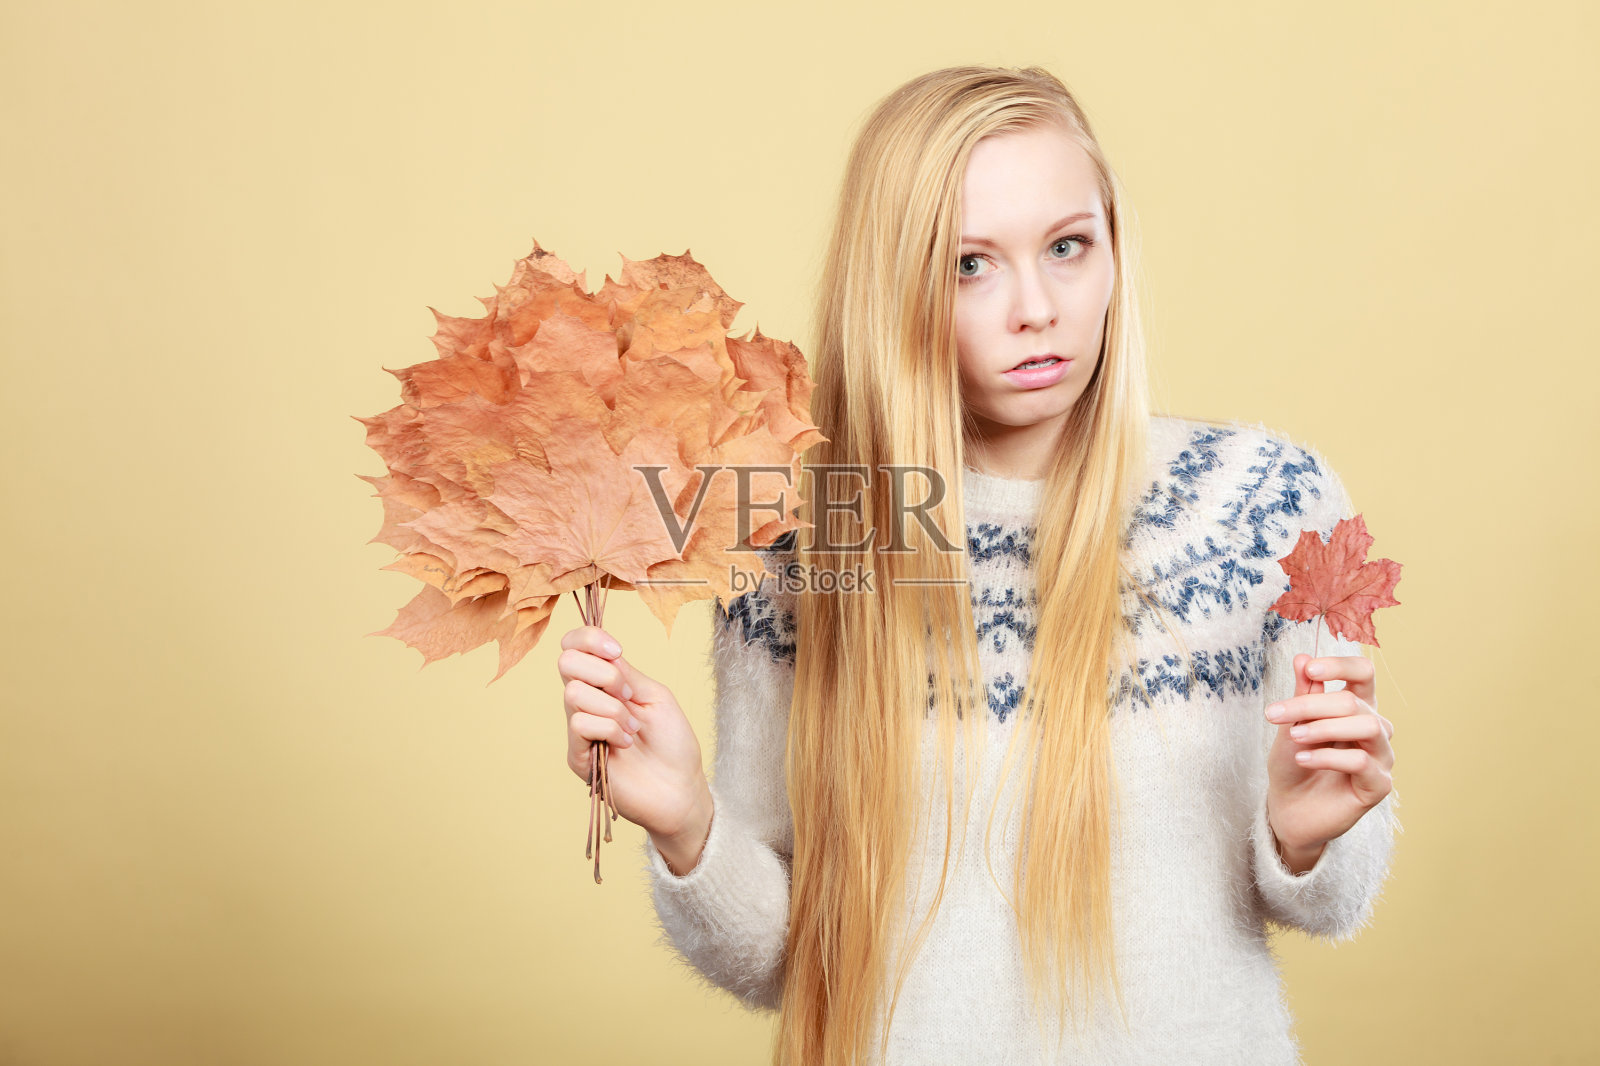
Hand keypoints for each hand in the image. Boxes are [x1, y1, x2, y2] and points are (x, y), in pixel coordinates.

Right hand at [557, 625, 710, 841]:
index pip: (574, 646)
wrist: (680, 787)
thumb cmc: (673, 743)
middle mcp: (587, 701)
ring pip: (574, 693)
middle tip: (629, 695)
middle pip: (566, 661)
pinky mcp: (578, 756)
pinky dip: (609, 728)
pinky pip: (580, 725)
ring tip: (634, 728)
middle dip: (604, 673)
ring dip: (613, 708)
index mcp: (604, 682)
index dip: (588, 638)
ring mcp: (580, 729)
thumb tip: (601, 654)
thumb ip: (625, 673)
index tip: (617, 651)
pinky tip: (625, 742)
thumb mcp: (654, 696)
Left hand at [1263, 653, 1396, 865]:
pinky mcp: (1379, 785)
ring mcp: (1381, 756)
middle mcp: (1376, 728)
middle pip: (1354, 702)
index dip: (1340, 665)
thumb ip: (1302, 694)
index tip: (1309, 669)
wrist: (1289, 808)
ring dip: (1324, 727)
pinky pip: (1361, 761)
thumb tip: (1302, 658)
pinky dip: (1327, 756)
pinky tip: (1302, 758)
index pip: (1364, 673)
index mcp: (1357, 706)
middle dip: (1311, 705)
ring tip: (1294, 736)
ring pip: (1366, 727)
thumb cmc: (1293, 763)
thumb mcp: (1291, 725)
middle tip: (1275, 714)